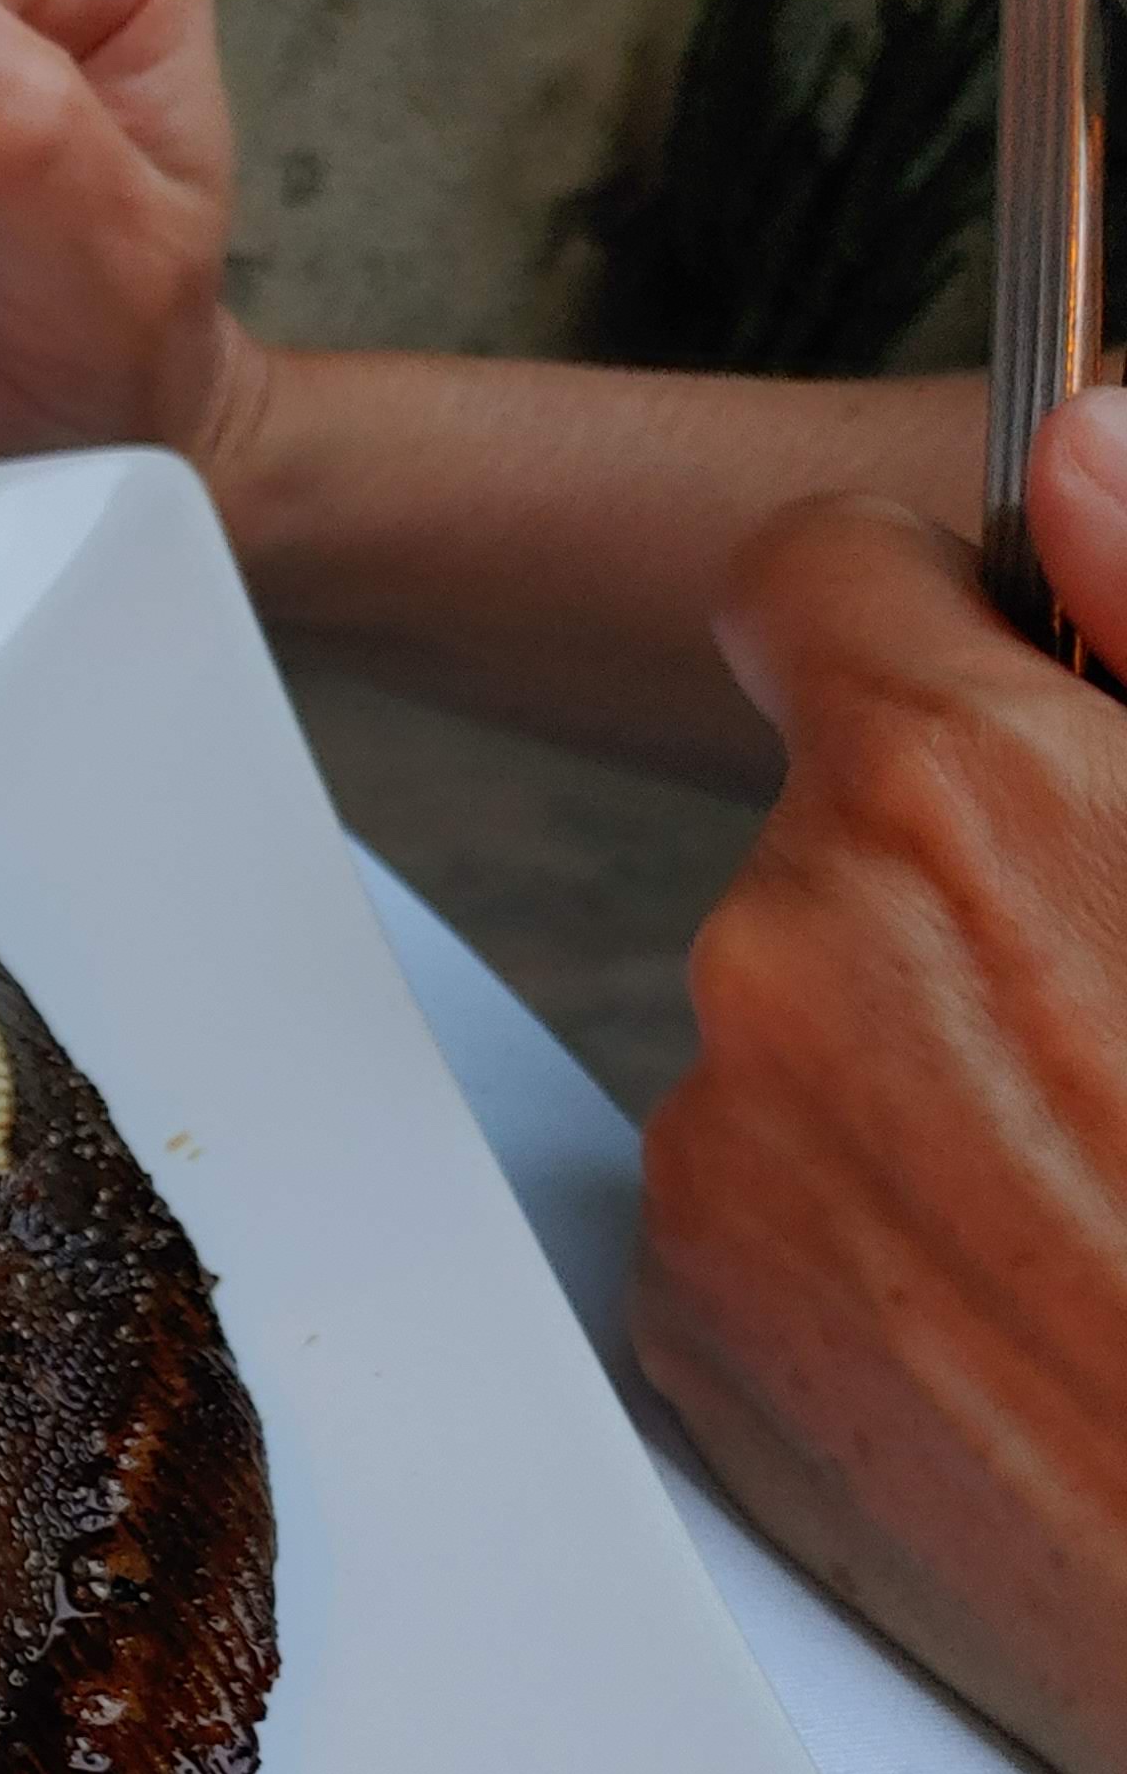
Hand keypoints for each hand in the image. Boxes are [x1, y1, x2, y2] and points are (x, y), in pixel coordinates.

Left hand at [640, 395, 1126, 1773]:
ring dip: (926, 1076)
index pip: (808, 582)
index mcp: (949, 798)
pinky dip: (871, 1236)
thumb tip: (1089, 445)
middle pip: (829, 842)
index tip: (959, 642)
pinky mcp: (688, 1328)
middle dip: (966, 888)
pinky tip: (1036, 1305)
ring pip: (804, 1038)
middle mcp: (781, 957)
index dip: (899, 601)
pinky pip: (765, 1213)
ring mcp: (717, 1156)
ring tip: (1111, 1199)